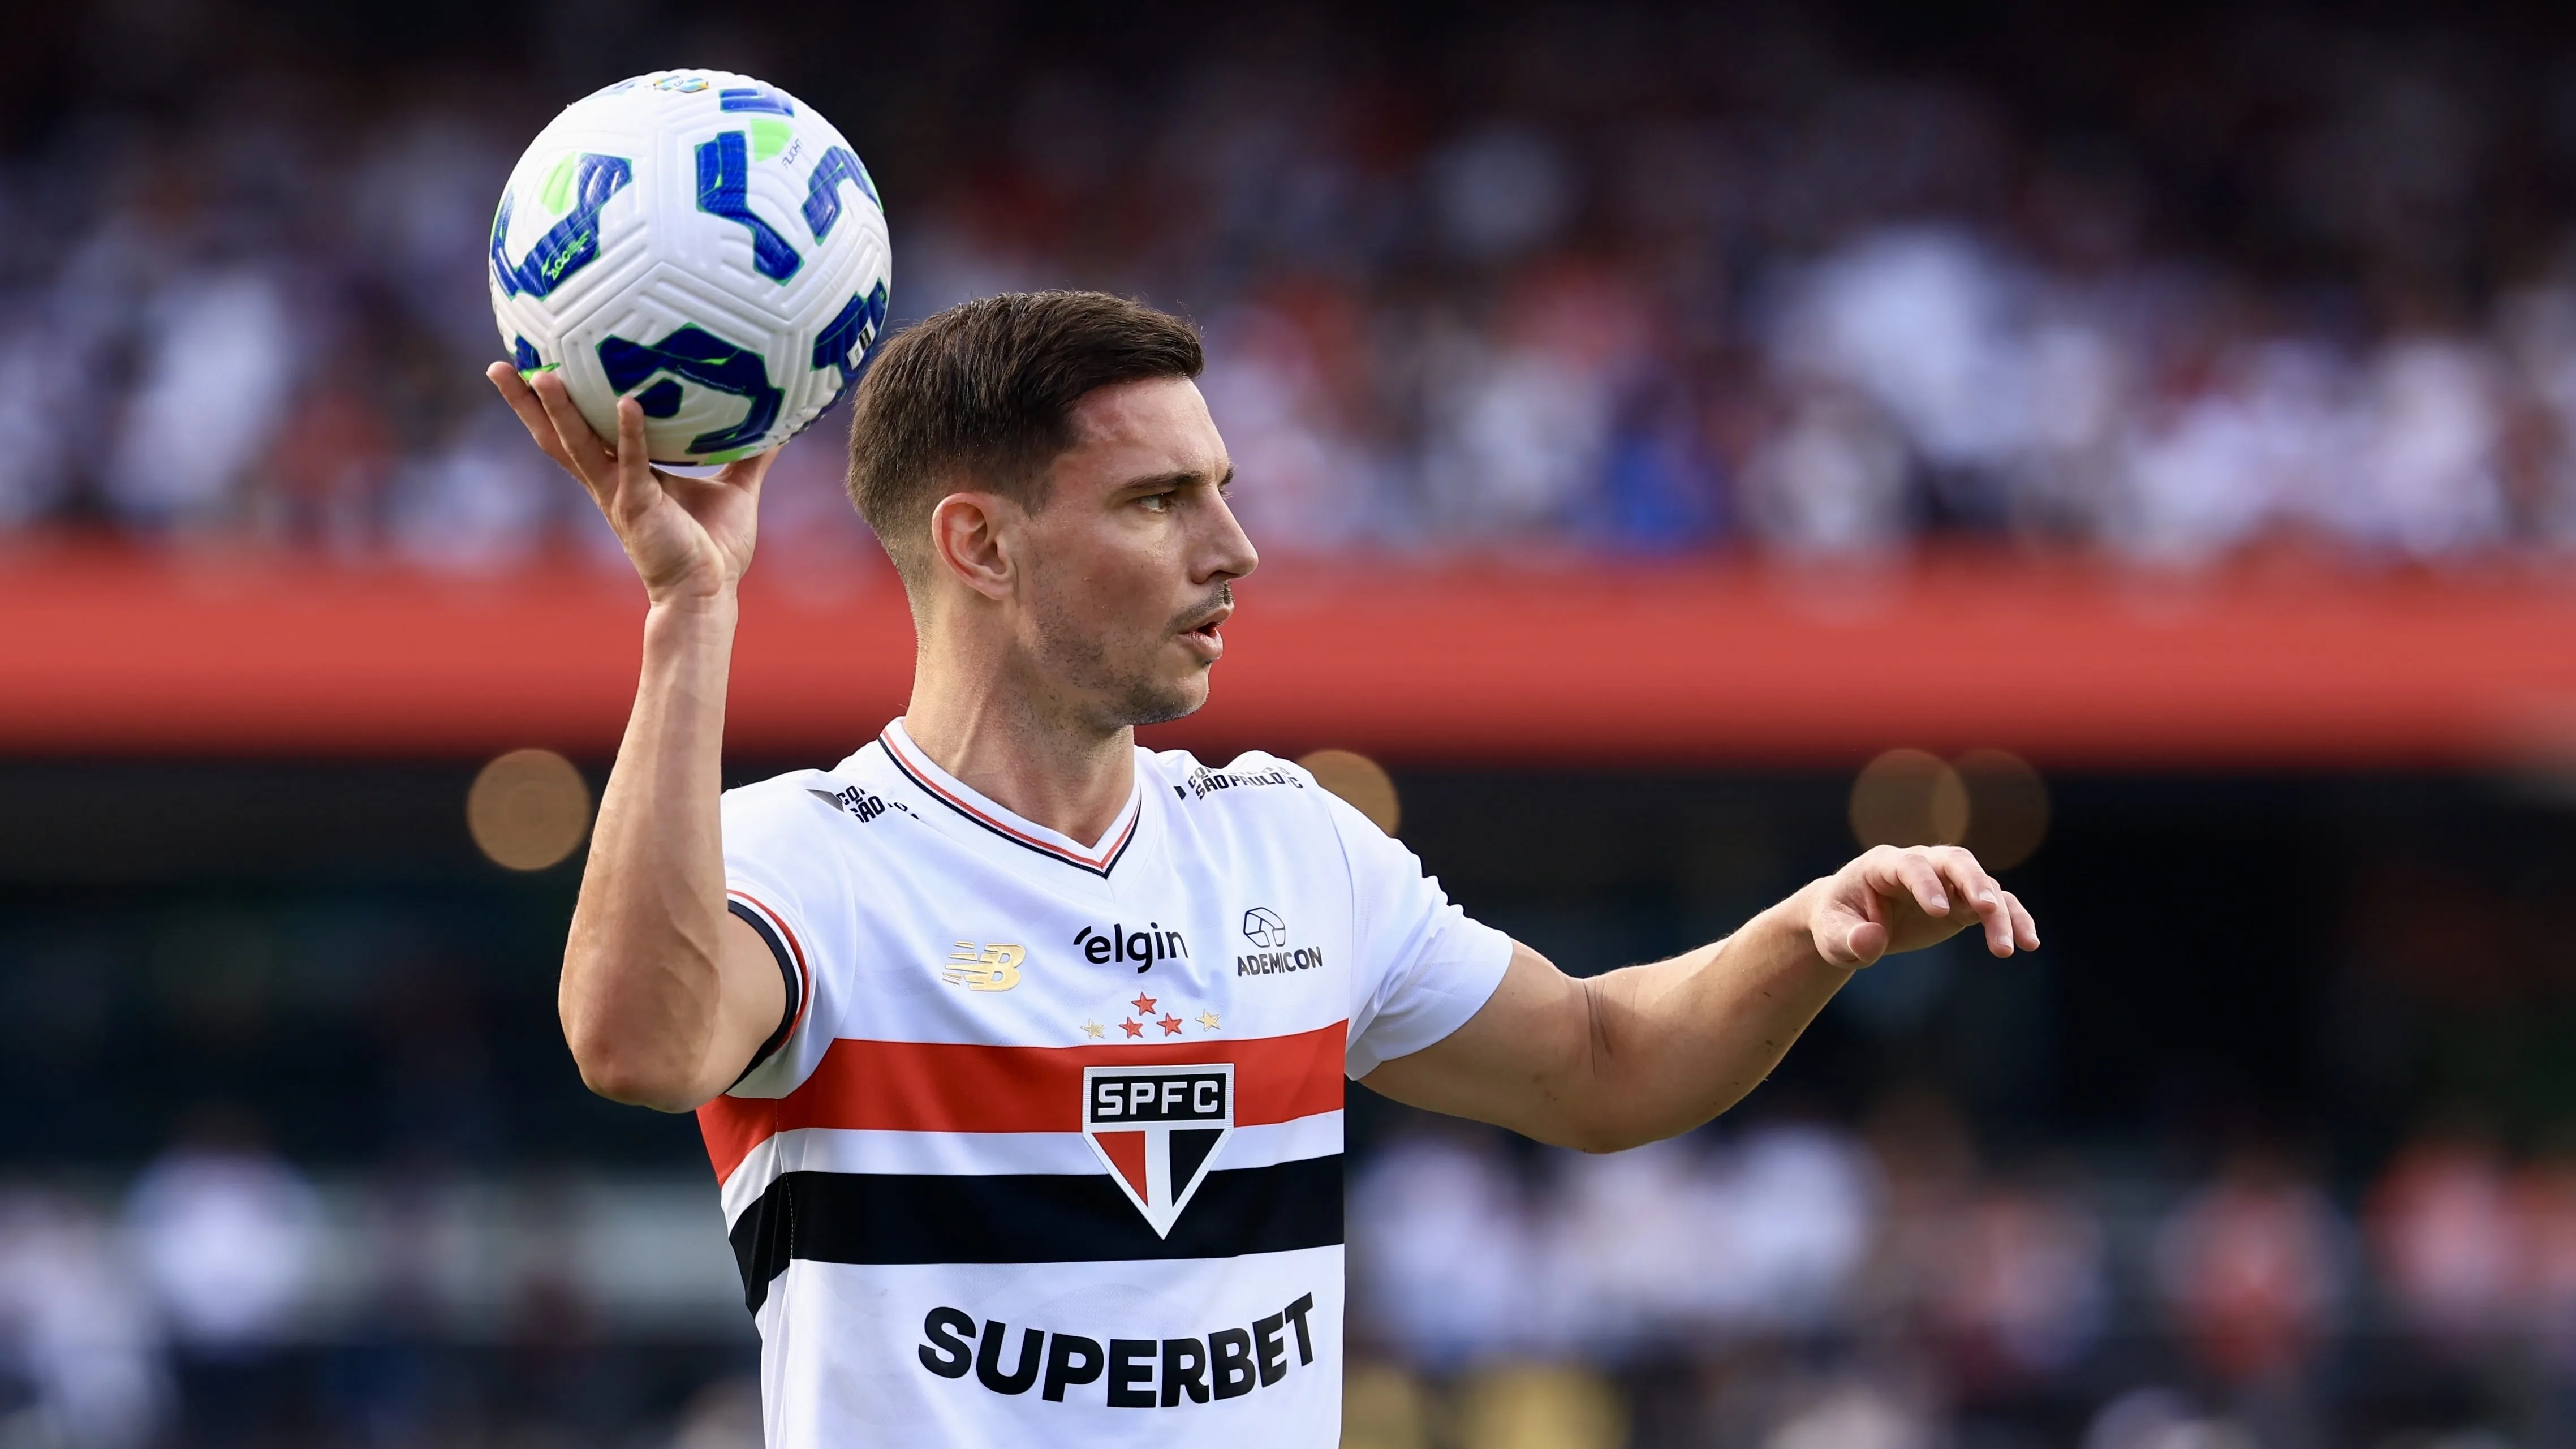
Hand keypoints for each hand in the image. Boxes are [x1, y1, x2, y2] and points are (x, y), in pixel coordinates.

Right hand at [486, 363, 776, 605]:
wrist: (709, 594)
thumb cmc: (716, 549)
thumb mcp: (735, 490)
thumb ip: (750, 456)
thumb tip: (777, 426)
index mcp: (622, 477)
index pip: (578, 433)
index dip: (553, 405)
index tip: (533, 366)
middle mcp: (609, 483)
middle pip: (556, 436)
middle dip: (526, 403)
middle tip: (500, 362)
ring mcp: (620, 495)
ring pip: (577, 446)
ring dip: (559, 410)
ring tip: (541, 372)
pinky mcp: (640, 508)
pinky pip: (633, 464)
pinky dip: (630, 434)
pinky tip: (629, 402)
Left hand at [1802, 844, 2038, 967]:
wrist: (1850, 924)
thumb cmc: (1837, 925)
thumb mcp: (1832, 937)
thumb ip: (1849, 939)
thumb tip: (1870, 941)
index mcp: (1882, 865)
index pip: (1910, 865)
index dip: (1925, 884)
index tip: (1939, 911)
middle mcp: (1920, 865)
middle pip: (1954, 862)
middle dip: (1972, 882)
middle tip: (1986, 909)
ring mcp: (1946, 882)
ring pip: (1982, 885)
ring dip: (1999, 912)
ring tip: (2009, 949)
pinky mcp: (1963, 903)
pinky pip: (1996, 905)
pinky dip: (2014, 919)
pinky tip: (2029, 943)